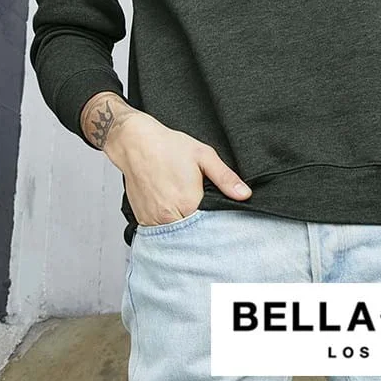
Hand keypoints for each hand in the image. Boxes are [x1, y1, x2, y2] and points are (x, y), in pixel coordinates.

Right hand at [103, 110, 251, 225]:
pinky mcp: (143, 219)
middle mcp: (168, 217)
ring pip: (175, 238)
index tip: (223, 225)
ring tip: (190, 217)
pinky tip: (175, 215)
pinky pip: (160, 233)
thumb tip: (244, 194)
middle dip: (202, 233)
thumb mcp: (204, 156)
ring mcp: (153, 220)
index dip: (218, 228)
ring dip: (184, 233)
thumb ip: (225, 178)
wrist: (135, 142)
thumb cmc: (168, 146)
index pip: (210, 229)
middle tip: (208, 222)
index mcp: (188, 203)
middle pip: (192, 236)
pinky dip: (169, 228)